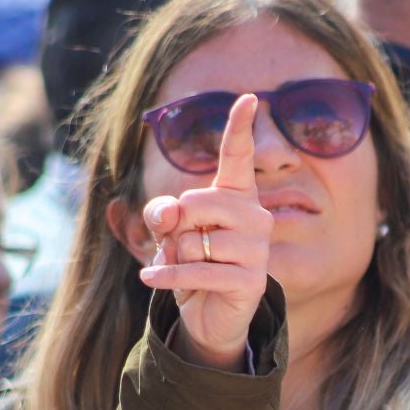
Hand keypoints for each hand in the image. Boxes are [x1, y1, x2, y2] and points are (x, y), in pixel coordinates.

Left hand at [139, 92, 272, 369]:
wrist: (206, 312)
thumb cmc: (190, 260)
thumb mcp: (168, 230)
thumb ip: (163, 212)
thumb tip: (172, 215)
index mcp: (237, 196)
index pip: (238, 156)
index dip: (240, 126)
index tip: (249, 97)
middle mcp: (255, 216)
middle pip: (197, 201)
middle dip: (175, 225)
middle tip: (181, 243)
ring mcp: (258, 249)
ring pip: (196, 240)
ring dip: (176, 256)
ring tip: (186, 265)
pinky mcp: (251, 281)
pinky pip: (199, 270)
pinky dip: (168, 274)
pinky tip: (151, 277)